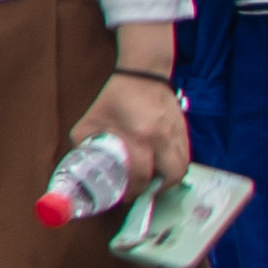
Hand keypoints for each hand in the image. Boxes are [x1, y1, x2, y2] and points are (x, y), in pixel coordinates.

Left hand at [85, 66, 191, 194]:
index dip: (133, 191)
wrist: (144, 72)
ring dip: (170, 178)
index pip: (141, 175)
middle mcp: (162, 137)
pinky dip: (176, 165)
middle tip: (145, 190)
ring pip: (183, 167)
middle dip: (159, 189)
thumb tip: (81, 165)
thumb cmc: (116, 96)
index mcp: (139, 136)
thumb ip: (85, 143)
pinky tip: (162, 164)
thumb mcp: (91, 120)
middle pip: (172, 176)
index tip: (125, 195)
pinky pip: (186, 155)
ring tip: (154, 180)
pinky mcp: (184, 129)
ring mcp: (177, 133)